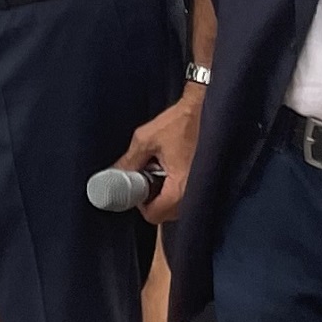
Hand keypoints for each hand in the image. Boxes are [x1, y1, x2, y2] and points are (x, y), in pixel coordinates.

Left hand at [114, 84, 204, 221]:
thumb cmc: (180, 121)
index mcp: (181, 187)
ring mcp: (204, 187)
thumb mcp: (147, 139)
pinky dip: (176, 186)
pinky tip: (172, 167)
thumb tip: (113, 176)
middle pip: (166, 213)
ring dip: (164, 193)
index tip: (136, 186)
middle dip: (152, 199)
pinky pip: (187, 195)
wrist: (209, 107)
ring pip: (177, 205)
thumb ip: (129, 161)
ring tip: (160, 168)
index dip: (140, 204)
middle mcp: (195, 193)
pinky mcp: (207, 179)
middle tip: (146, 177)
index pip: (155, 215)